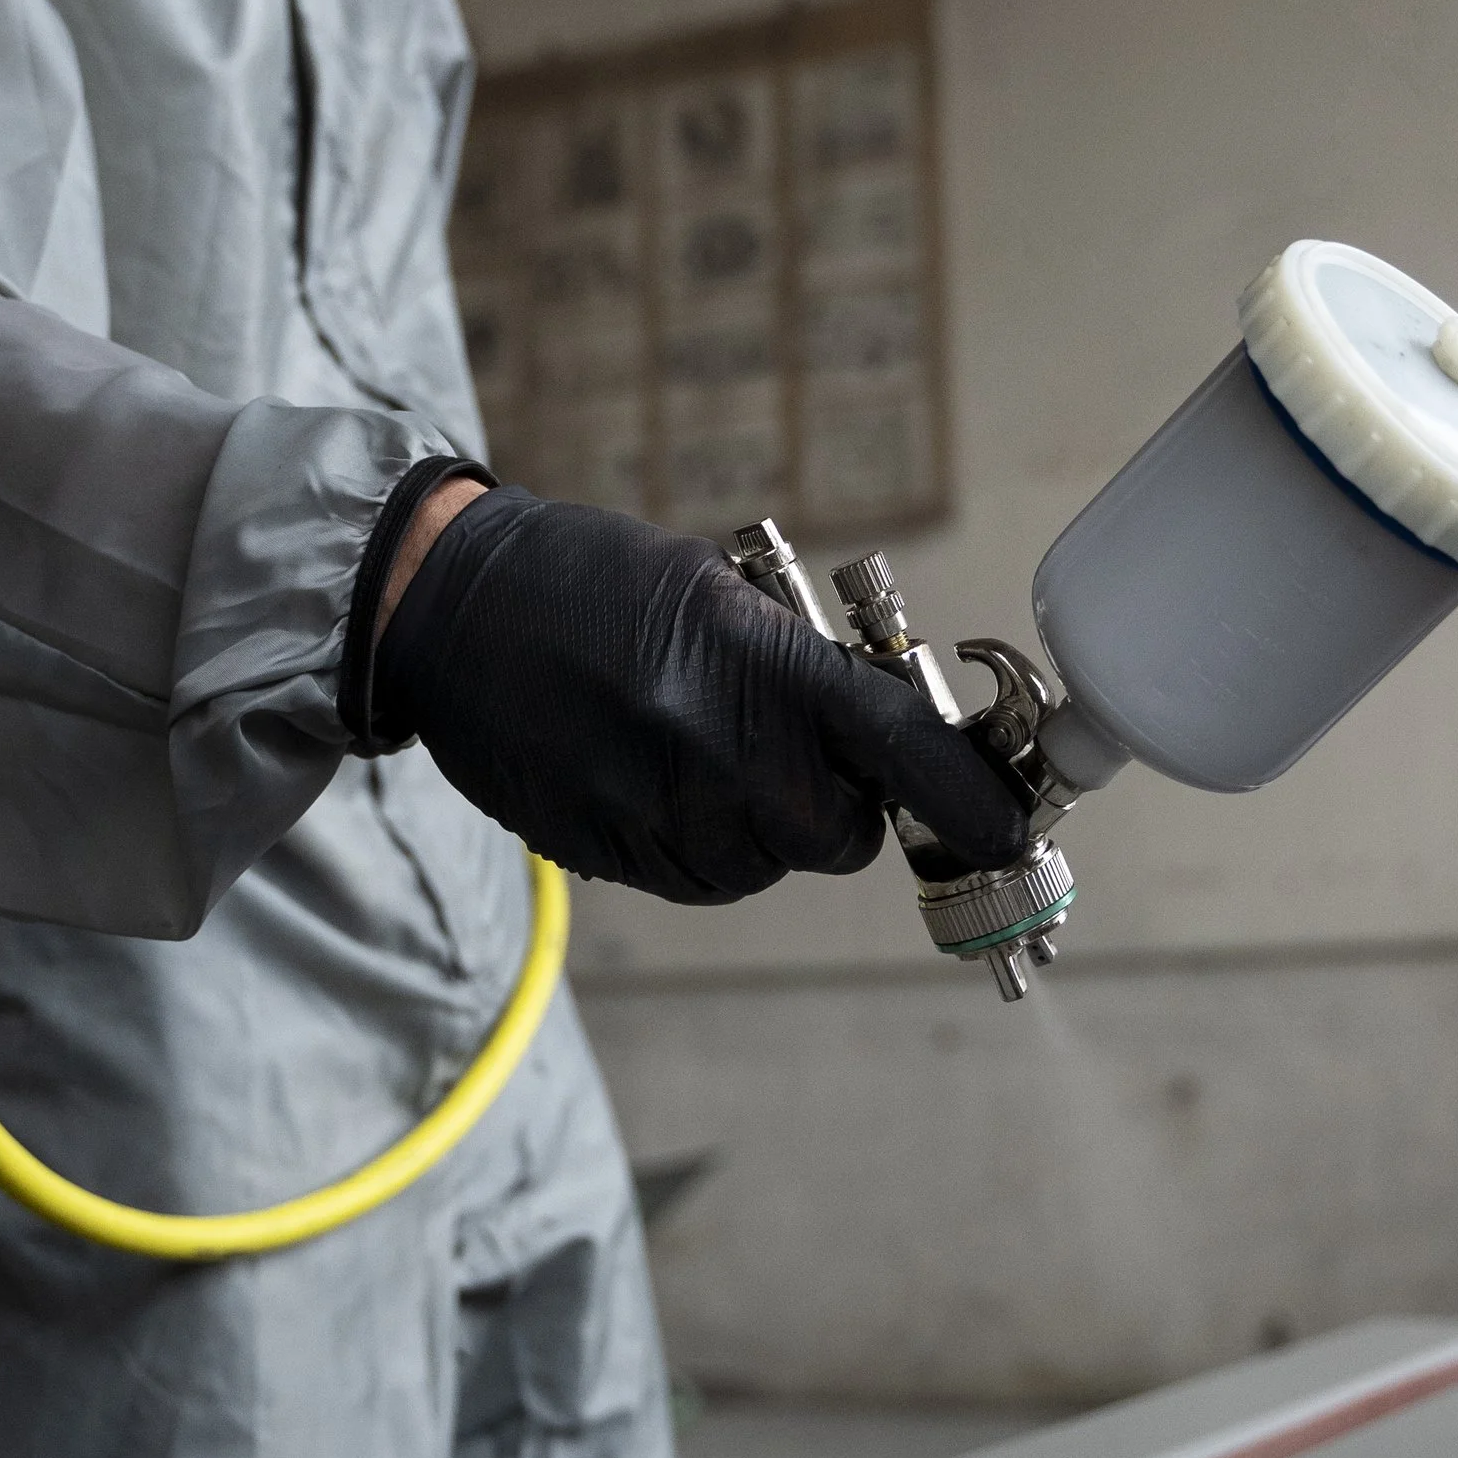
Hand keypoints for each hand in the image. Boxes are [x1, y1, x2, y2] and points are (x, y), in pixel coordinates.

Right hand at [374, 487, 1027, 903]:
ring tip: (693, 746)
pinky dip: (702, 841)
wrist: (450, 608)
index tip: (1007, 829)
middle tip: (791, 751)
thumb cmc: (591, 580)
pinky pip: (701, 877)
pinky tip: (654, 775)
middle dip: (835, 804)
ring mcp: (655, 810)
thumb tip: (882, 733)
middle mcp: (712, 751)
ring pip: (766, 863)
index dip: (968, 798)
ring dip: (759, 824)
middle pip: (838, 835)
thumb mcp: (713, 590)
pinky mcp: (609, 853)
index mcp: (754, 665)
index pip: (898, 747)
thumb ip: (798, 670)